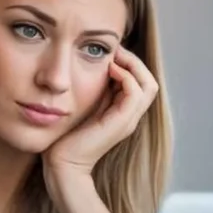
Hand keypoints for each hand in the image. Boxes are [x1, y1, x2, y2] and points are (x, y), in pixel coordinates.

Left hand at [43, 46, 159, 177]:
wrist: (63, 163)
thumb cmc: (66, 137)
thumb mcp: (84, 107)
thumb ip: (94, 92)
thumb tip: (95, 68)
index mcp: (122, 113)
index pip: (140, 82)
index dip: (129, 64)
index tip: (110, 52)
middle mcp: (130, 117)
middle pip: (150, 81)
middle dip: (134, 61)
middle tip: (115, 49)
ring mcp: (128, 120)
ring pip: (148, 85)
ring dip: (132, 65)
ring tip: (113, 57)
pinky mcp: (121, 122)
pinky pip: (135, 93)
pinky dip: (126, 77)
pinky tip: (109, 69)